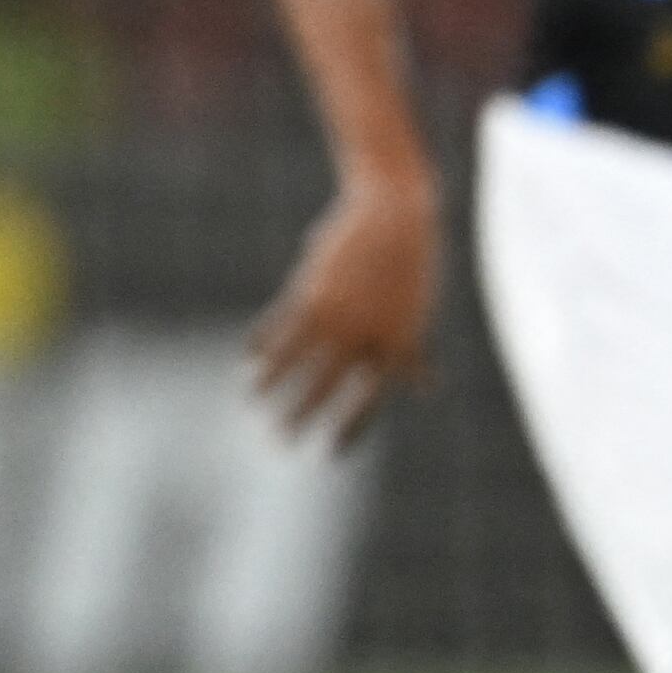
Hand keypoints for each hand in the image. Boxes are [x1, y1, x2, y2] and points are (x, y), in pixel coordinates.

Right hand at [248, 168, 438, 444]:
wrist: (397, 217)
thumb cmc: (414, 270)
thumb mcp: (419, 316)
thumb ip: (413, 355)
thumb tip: (423, 390)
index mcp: (397, 347)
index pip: (371, 403)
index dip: (350, 430)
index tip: (332, 455)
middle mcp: (365, 335)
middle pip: (326, 388)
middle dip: (301, 417)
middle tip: (279, 443)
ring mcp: (336, 314)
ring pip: (295, 361)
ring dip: (270, 386)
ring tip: (253, 406)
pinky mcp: (310, 292)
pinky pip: (279, 327)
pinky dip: (262, 345)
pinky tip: (248, 363)